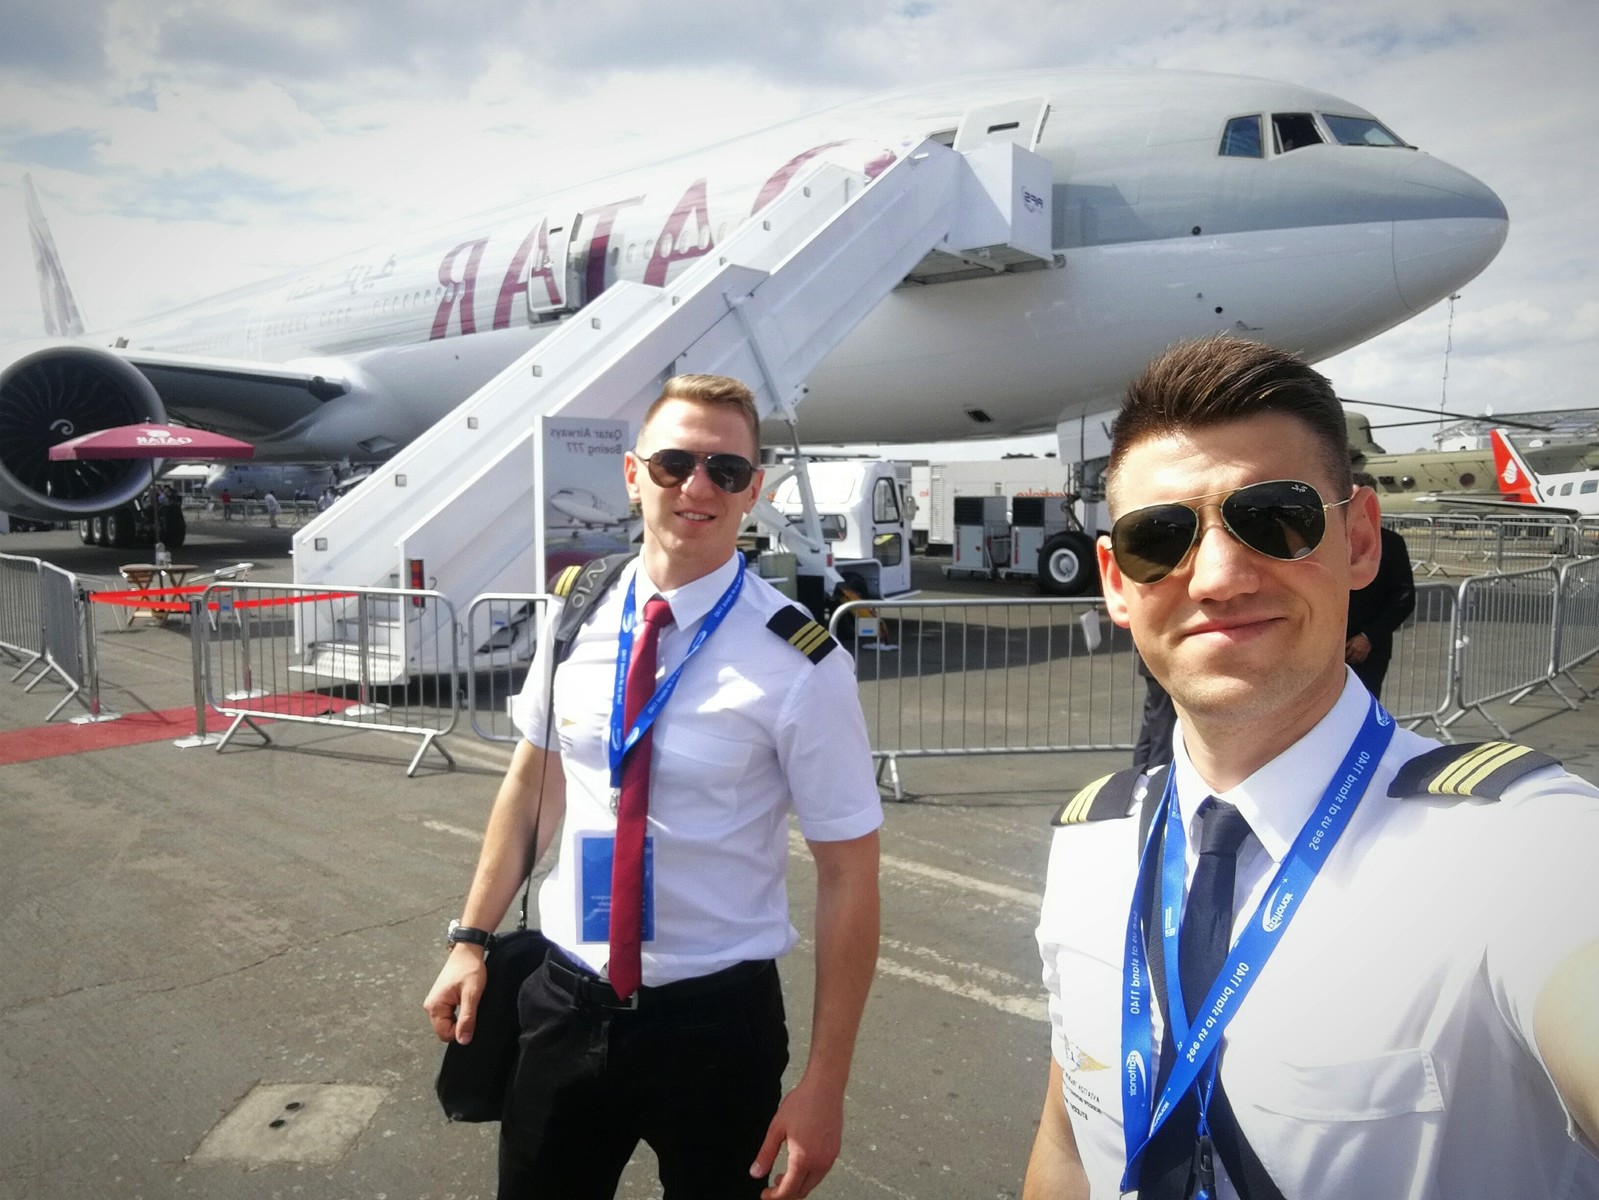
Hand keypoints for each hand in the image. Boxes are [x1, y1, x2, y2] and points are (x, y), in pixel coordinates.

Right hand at [423, 945, 486, 1043]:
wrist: (468, 951)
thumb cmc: (469, 969)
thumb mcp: (472, 994)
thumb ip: (467, 1018)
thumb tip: (463, 1040)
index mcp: (434, 1007)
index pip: (445, 1035)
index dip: (460, 1031)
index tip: (471, 1017)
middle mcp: (431, 1006)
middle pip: (445, 1030)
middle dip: (460, 1025)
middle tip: (471, 1007)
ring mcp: (435, 1003)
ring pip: (447, 1023)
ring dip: (460, 1018)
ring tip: (468, 1002)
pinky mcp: (441, 1000)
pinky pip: (449, 1015)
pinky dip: (459, 1012)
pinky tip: (465, 1001)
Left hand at [751, 1075, 844, 1198]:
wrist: (824, 1087)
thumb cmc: (802, 1103)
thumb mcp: (776, 1128)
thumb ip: (766, 1154)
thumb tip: (756, 1173)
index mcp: (803, 1159)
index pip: (788, 1190)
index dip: (774, 1196)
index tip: (765, 1195)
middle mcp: (820, 1162)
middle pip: (802, 1191)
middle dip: (786, 1194)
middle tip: (772, 1188)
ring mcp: (830, 1158)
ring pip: (813, 1183)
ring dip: (798, 1185)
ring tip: (783, 1176)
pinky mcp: (835, 1151)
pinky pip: (821, 1172)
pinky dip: (809, 1175)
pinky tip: (799, 1164)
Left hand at [1345, 633, 1371, 663]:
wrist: (1366, 637)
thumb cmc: (1358, 639)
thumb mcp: (1351, 641)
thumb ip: (1347, 646)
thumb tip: (1342, 650)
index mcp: (1353, 647)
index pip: (1347, 654)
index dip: (1344, 657)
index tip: (1343, 657)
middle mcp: (1358, 650)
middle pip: (1351, 658)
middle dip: (1348, 660)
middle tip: (1346, 660)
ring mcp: (1362, 652)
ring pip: (1357, 660)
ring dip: (1353, 661)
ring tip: (1350, 661)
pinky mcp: (1366, 653)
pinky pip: (1362, 659)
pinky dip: (1358, 661)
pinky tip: (1356, 660)